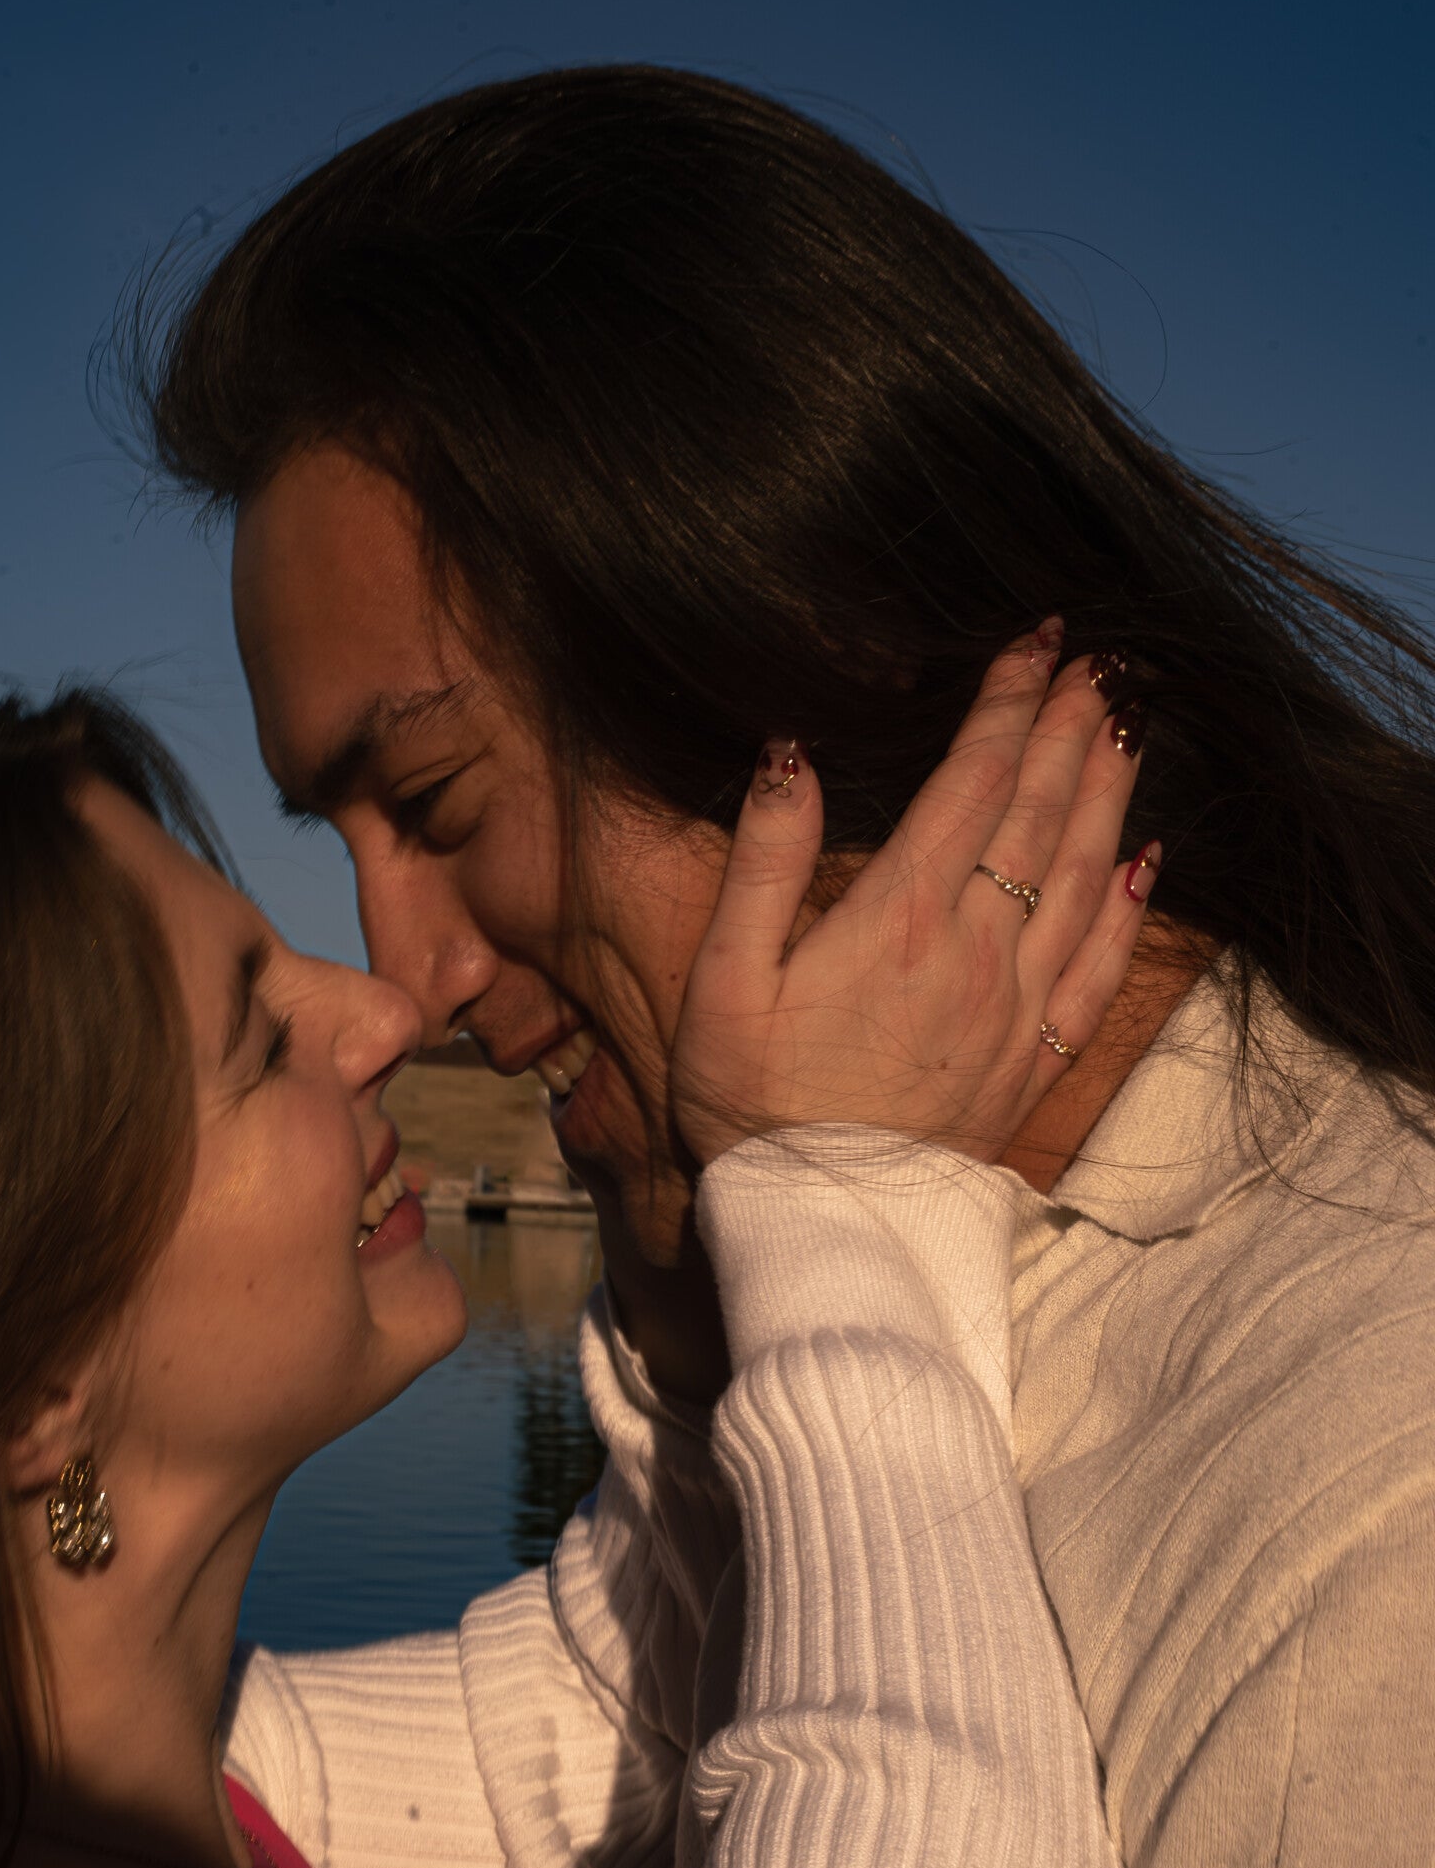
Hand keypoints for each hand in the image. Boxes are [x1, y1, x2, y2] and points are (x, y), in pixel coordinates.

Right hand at [672, 627, 1158, 1169]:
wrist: (819, 1226)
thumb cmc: (749, 1102)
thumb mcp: (720, 979)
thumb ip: (762, 860)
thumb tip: (789, 749)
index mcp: (896, 918)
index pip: (971, 781)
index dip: (1007, 703)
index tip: (1034, 641)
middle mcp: (973, 951)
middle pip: (1041, 812)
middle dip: (1073, 727)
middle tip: (1102, 659)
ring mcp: (1014, 1006)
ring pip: (1086, 876)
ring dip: (1110, 793)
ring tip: (1129, 726)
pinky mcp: (1033, 1059)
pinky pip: (1100, 967)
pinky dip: (1131, 904)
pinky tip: (1147, 858)